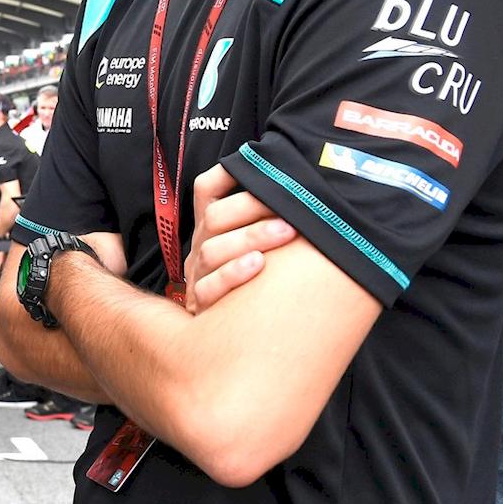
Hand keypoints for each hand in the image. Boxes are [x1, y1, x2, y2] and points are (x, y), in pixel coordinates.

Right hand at [183, 164, 295, 313]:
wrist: (234, 338)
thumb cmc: (258, 282)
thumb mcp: (257, 245)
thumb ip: (271, 220)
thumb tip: (303, 183)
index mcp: (212, 228)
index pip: (207, 190)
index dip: (227, 174)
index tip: (262, 165)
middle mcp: (202, 247)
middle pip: (214, 217)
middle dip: (253, 206)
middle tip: (294, 204)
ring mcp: (199, 276)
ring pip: (213, 250)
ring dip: (250, 237)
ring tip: (286, 232)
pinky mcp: (202, 306)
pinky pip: (209, 288)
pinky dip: (233, 275)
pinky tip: (259, 266)